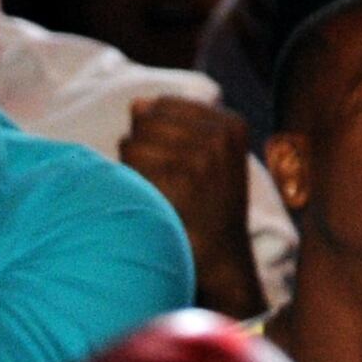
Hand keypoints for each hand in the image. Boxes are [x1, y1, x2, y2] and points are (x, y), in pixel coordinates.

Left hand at [123, 97, 261, 313]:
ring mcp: (202, 160)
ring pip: (132, 142)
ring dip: (131, 166)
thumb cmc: (209, 203)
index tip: (171, 159)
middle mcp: (221, 137)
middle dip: (140, 145)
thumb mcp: (211, 154)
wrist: (221, 257)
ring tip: (154, 188)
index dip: (153, 131)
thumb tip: (136, 104)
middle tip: (160, 178)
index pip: (164, 105)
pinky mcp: (178, 185)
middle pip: (145, 120)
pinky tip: (147, 200)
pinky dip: (129, 183)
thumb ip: (175, 123)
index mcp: (232, 124)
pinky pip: (130, 168)